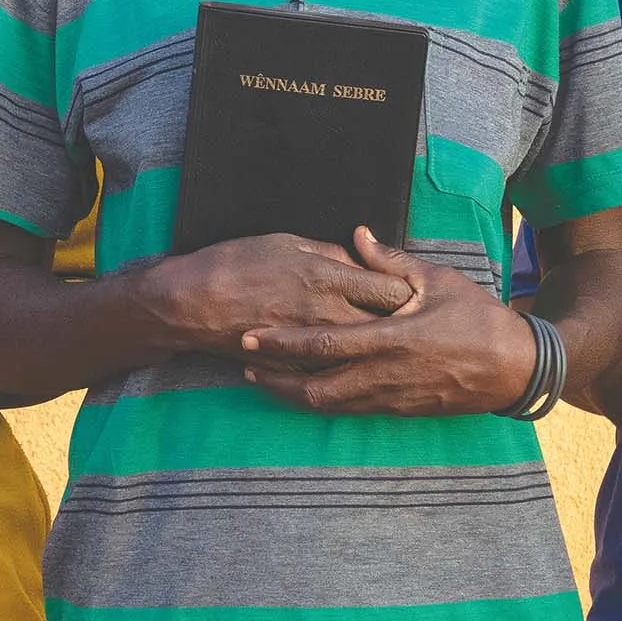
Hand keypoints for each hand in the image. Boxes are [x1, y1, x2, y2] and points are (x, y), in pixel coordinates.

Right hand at [142, 231, 413, 351]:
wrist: (193, 303)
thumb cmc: (239, 263)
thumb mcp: (289, 243)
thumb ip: (333, 254)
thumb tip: (362, 257)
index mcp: (330, 278)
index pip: (391, 289)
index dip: (414, 293)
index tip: (425, 295)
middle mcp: (327, 314)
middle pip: (386, 327)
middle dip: (410, 329)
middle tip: (429, 330)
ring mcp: (313, 346)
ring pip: (365, 358)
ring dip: (386, 358)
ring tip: (404, 356)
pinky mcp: (297, 368)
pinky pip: (334, 377)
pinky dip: (352, 376)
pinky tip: (365, 374)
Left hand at [236, 229, 534, 416]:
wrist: (514, 368)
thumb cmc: (477, 318)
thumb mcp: (436, 280)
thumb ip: (390, 262)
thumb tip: (357, 235)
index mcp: (389, 339)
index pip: (322, 343)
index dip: (281, 343)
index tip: (249, 337)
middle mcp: (384, 375)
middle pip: (314, 387)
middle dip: (275, 379)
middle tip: (244, 365)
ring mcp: (391, 398)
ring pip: (329, 404)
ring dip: (293, 394)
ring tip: (264, 381)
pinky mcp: (400, 410)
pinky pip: (350, 409)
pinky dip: (322, 401)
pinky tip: (306, 389)